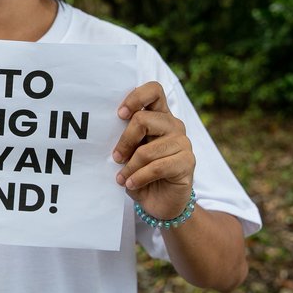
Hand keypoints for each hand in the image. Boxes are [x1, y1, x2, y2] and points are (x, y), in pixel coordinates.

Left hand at [113, 82, 194, 220]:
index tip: (119, 115)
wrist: (160, 202)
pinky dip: (138, 178)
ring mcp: (183, 142)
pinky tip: (131, 184)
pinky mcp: (187, 162)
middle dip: (124, 141)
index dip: (135, 98)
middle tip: (116, 157)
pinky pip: (156, 167)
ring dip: (130, 167)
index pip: (153, 90)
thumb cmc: (141, 173)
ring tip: (122, 178)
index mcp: (159, 116)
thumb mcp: (130, 152)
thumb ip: (125, 138)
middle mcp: (173, 125)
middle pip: (143, 119)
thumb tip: (104, 130)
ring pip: (147, 149)